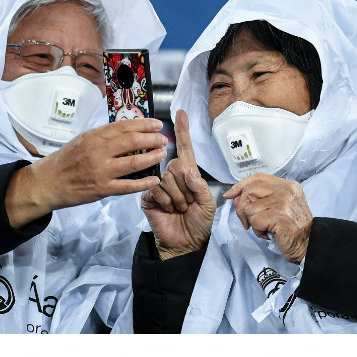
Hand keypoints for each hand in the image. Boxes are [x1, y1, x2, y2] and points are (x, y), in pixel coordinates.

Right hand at [5, 118, 166, 228]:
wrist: (47, 183)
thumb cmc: (65, 161)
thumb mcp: (82, 141)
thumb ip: (103, 136)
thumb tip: (127, 130)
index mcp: (93, 137)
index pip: (124, 126)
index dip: (144, 124)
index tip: (157, 124)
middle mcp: (98, 152)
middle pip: (133, 141)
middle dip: (152, 139)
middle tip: (162, 140)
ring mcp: (101, 172)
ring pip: (134, 162)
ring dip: (152, 157)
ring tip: (162, 154)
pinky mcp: (102, 189)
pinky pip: (128, 186)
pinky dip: (144, 183)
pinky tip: (155, 179)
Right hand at [140, 110, 216, 258]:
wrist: (184, 243)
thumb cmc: (199, 223)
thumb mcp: (208, 203)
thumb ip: (200, 185)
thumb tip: (187, 172)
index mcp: (189, 175)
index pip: (185, 149)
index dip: (183, 132)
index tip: (180, 113)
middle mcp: (172, 177)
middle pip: (175, 166)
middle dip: (185, 187)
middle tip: (188, 204)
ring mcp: (158, 187)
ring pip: (166, 180)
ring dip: (177, 198)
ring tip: (180, 209)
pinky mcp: (148, 197)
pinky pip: (155, 190)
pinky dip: (166, 202)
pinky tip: (168, 210)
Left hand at [224, 174, 312, 263]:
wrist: (308, 243)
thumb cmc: (292, 227)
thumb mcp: (278, 207)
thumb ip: (258, 199)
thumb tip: (234, 196)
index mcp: (287, 185)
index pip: (257, 178)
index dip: (240, 186)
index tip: (230, 195)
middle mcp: (286, 190)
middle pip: (249, 191)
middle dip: (242, 209)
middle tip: (248, 222)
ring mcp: (283, 202)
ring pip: (249, 209)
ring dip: (253, 223)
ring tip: (266, 228)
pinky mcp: (279, 215)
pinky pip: (255, 221)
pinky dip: (258, 231)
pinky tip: (268, 233)